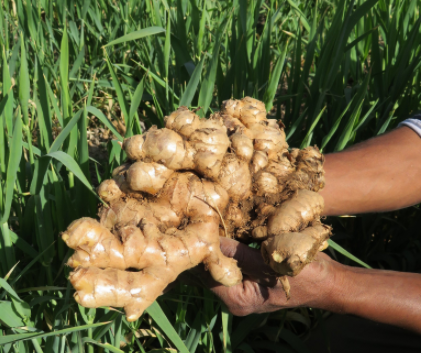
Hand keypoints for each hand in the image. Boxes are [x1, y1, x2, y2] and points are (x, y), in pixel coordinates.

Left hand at [196, 237, 340, 315]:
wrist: (329, 281)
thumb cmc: (305, 276)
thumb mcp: (270, 263)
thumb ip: (239, 254)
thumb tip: (213, 240)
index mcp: (238, 300)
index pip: (207, 276)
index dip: (202, 254)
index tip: (198, 230)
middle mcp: (236, 297)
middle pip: (211, 271)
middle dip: (207, 249)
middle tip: (200, 223)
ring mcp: (242, 287)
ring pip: (220, 264)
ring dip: (217, 246)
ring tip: (209, 224)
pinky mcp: (249, 277)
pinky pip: (232, 261)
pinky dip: (229, 247)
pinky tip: (225, 230)